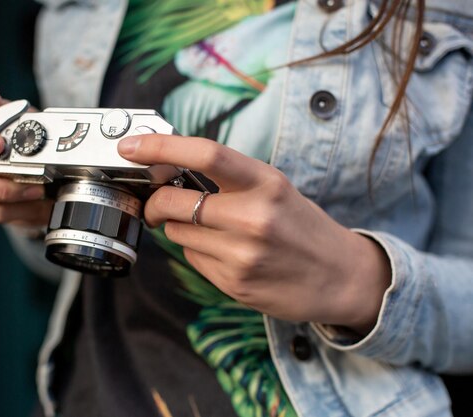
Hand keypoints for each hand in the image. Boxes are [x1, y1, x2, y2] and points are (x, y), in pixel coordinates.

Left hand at [118, 134, 390, 333]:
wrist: (343, 278)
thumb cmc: (304, 227)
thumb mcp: (277, 190)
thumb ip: (230, 179)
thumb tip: (171, 168)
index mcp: (266, 183)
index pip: (204, 154)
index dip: (160, 146)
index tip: (130, 146)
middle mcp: (253, 217)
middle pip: (172, 201)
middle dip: (153, 201)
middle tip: (154, 202)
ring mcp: (242, 254)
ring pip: (176, 233)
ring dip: (179, 228)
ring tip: (212, 231)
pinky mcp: (234, 283)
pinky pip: (192, 259)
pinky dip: (196, 251)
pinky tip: (224, 254)